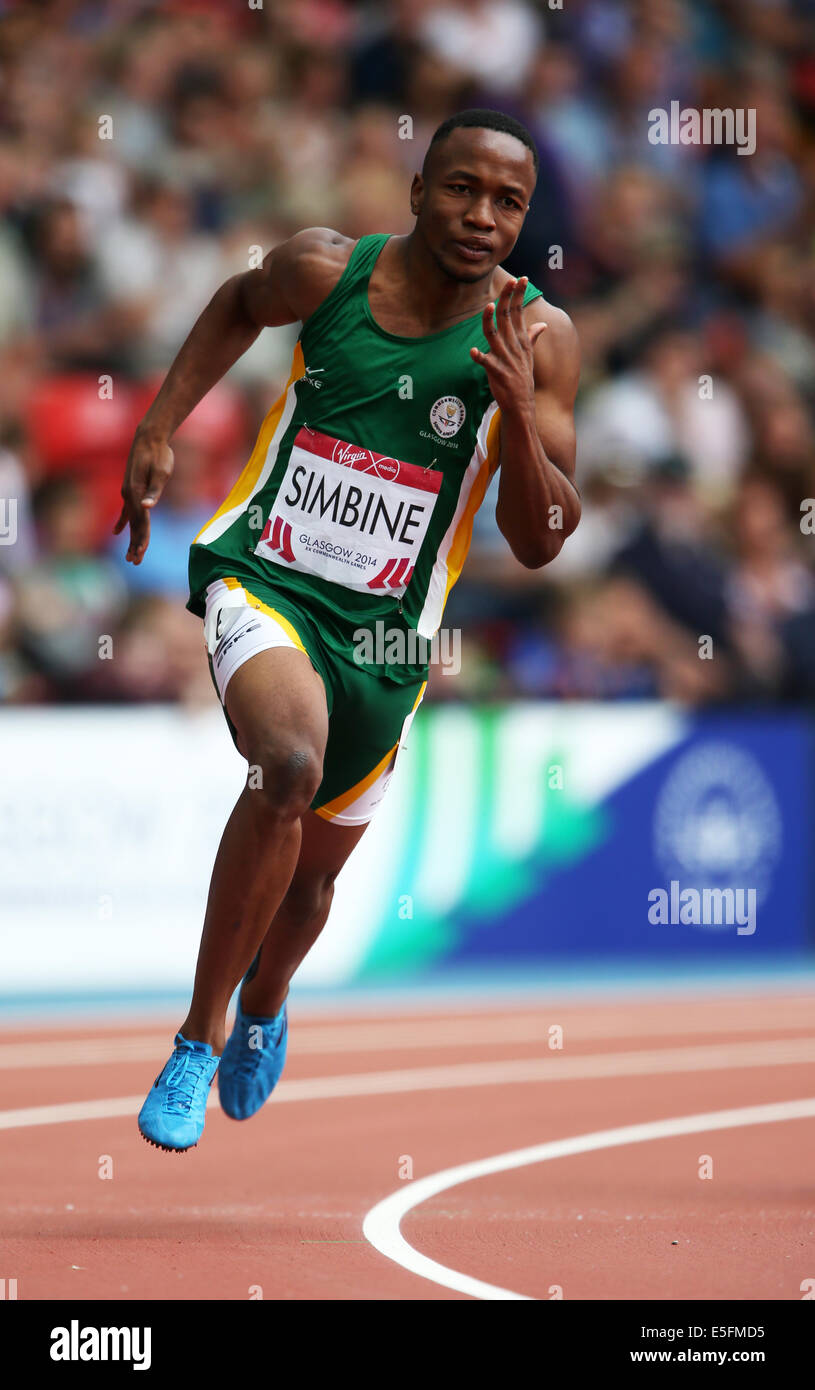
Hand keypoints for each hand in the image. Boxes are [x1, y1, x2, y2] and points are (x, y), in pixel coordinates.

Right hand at [112, 427, 173, 563]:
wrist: (149, 438)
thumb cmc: (159, 454)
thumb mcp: (161, 472)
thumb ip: (154, 490)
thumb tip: (146, 506)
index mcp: (136, 493)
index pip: (140, 522)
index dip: (141, 539)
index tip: (141, 554)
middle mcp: (129, 495)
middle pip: (133, 525)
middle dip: (135, 544)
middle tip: (135, 563)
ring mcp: (128, 493)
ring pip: (130, 521)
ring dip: (130, 538)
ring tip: (130, 555)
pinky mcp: (130, 489)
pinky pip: (125, 511)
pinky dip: (122, 523)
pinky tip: (117, 533)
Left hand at [470, 276, 547, 413]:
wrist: (522, 404)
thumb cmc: (522, 378)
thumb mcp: (529, 355)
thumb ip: (533, 337)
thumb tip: (542, 324)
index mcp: (521, 341)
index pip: (519, 313)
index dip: (518, 295)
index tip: (520, 278)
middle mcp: (514, 347)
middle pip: (507, 318)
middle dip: (507, 299)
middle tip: (508, 282)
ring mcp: (505, 359)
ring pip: (495, 336)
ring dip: (491, 322)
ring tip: (488, 307)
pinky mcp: (497, 373)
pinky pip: (486, 363)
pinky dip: (480, 357)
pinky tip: (473, 351)